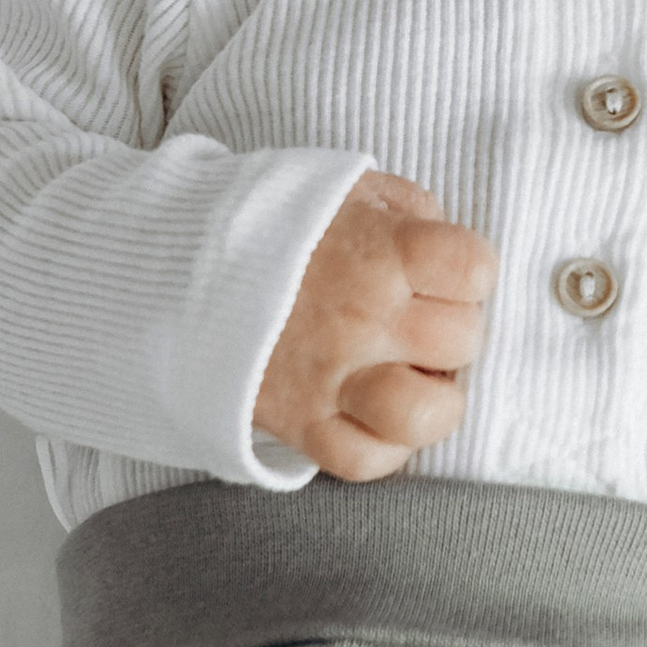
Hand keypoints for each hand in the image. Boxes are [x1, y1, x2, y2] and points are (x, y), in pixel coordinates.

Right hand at [256, 176, 496, 480]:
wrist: (171, 264)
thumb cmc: (272, 222)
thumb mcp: (346, 187)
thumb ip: (409, 212)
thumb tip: (449, 251)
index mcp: (379, 250)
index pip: (475, 268)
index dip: (469, 272)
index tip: (443, 272)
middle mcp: (362, 316)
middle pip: (463, 340)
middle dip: (452, 330)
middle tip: (421, 324)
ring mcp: (330, 376)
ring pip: (424, 414)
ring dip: (433, 400)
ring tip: (413, 379)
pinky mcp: (298, 422)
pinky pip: (365, 460)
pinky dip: (382, 446)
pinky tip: (375, 414)